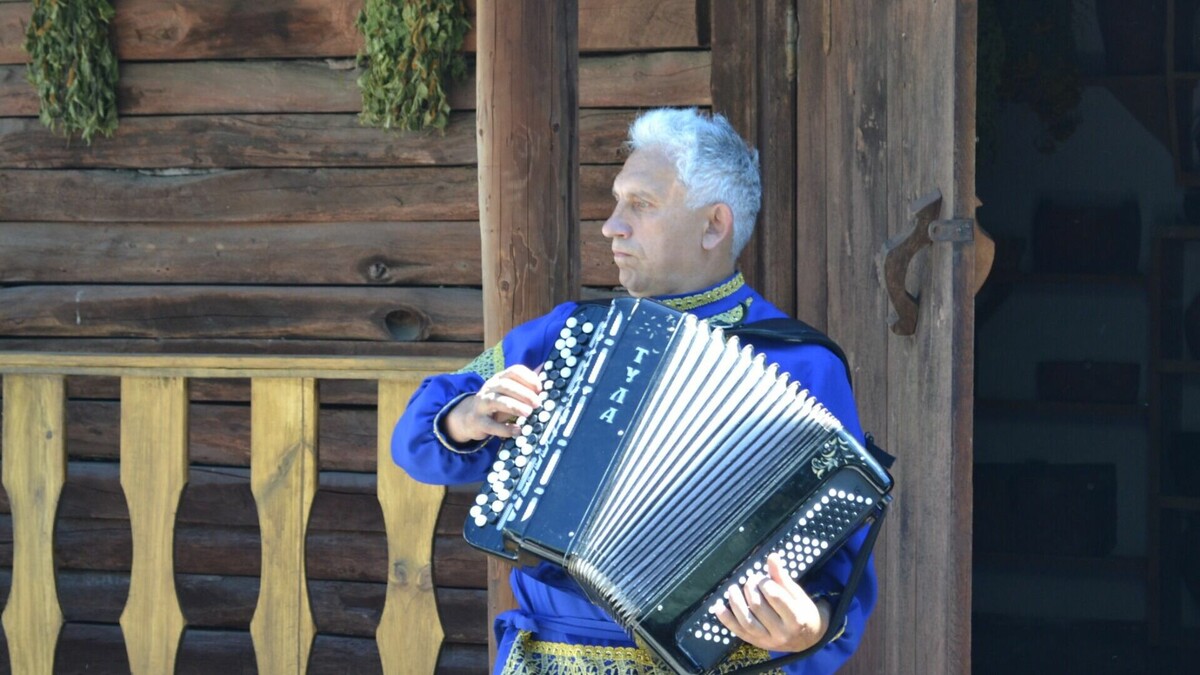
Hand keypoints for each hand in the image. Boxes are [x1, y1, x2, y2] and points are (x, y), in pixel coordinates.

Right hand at [442, 365, 541, 443]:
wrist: (469, 418)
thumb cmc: (496, 404)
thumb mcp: (509, 393)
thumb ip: (525, 386)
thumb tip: (546, 374)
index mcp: (499, 379)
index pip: (513, 371)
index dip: (528, 377)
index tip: (540, 388)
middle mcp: (489, 388)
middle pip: (505, 385)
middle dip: (523, 393)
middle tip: (537, 403)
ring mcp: (482, 404)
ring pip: (497, 401)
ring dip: (514, 406)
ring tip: (528, 413)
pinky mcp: (478, 421)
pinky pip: (491, 425)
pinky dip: (504, 428)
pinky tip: (517, 430)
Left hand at [713, 553, 830, 652]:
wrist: (806, 640)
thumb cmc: (802, 612)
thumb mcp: (796, 594)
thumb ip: (781, 577)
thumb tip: (772, 556)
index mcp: (796, 618)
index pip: (775, 597)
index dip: (765, 583)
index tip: (762, 578)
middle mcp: (781, 632)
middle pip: (758, 607)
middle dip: (750, 589)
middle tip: (750, 580)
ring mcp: (767, 640)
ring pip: (746, 621)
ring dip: (735, 602)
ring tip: (732, 589)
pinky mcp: (756, 643)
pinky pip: (738, 631)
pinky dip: (726, 618)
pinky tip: (718, 606)